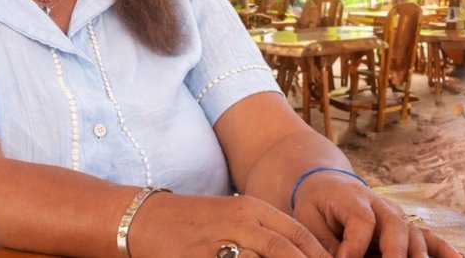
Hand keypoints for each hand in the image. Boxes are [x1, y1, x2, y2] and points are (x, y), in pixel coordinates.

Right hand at [130, 192, 332, 257]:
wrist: (144, 219)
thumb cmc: (192, 224)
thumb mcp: (232, 219)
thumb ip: (263, 235)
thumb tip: (295, 250)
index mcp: (253, 210)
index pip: (300, 236)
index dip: (321, 256)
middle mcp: (241, 222)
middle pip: (288, 251)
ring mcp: (221, 242)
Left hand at [290, 172, 462, 257]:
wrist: (329, 185)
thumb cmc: (317, 206)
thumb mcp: (309, 220)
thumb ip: (323, 242)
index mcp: (352, 198)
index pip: (361, 220)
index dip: (354, 243)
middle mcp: (381, 205)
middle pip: (395, 226)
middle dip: (396, 253)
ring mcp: (397, 217)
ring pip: (415, 236)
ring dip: (422, 256)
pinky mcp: (407, 229)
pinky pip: (429, 240)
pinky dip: (444, 250)